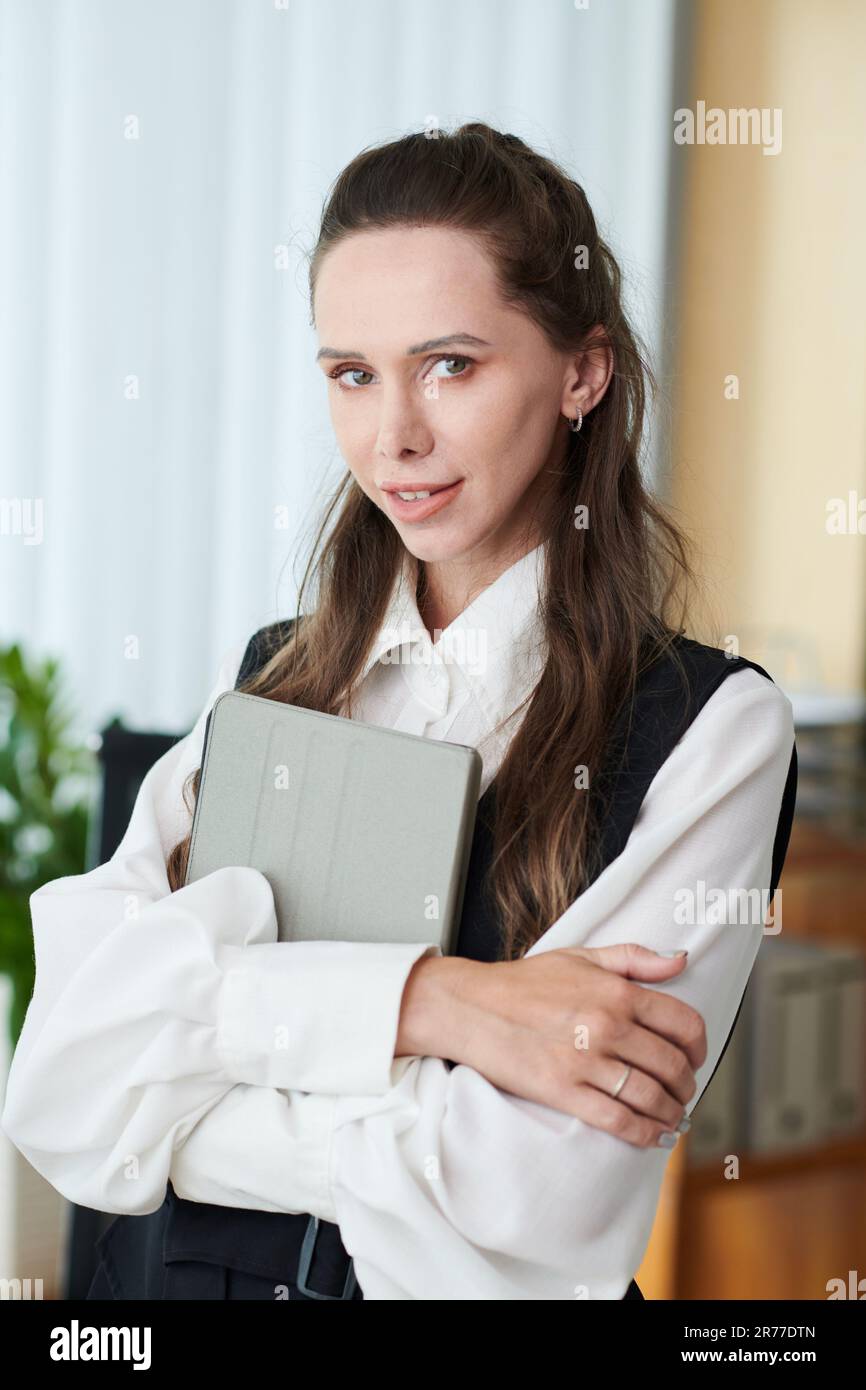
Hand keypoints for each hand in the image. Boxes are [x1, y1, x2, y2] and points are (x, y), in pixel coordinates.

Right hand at [396, 945, 705, 1147]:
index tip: (696, 1057)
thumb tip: (680, 960)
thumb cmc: (523, 982)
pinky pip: (619, 1121)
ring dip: (672, 1113)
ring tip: (672, 1116)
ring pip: (652, 1097)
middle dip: (687, 1084)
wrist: (471, 1007)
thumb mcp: (580, 956)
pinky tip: (651, 1134)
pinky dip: (644, 1133)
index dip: (700, 1046)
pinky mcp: (565, 1092)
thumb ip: (634, 958)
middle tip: (684, 1091)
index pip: (683, 1024)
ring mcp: (586, 1062)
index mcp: (617, 992)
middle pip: (673, 1065)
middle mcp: (608, 1026)